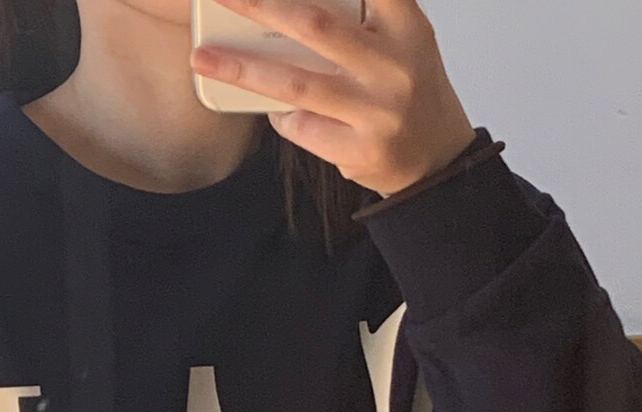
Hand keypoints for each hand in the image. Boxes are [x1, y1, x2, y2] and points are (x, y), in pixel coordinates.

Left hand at [189, 0, 477, 197]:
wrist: (437, 165)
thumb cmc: (409, 94)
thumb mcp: (403, 43)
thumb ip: (363, 18)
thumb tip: (285, 7)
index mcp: (406, 27)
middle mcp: (393, 66)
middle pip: (314, 25)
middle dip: (260, 6)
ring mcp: (376, 112)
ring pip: (295, 84)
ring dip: (243, 68)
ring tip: (203, 58)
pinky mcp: (358, 150)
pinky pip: (300, 127)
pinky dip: (279, 115)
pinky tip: (275, 109)